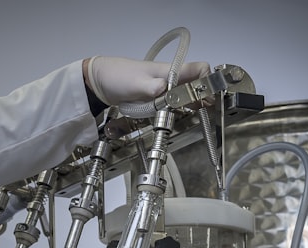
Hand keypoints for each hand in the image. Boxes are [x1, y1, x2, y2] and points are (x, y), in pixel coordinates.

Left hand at [84, 56, 210, 106]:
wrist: (99, 81)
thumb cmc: (118, 77)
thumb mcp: (136, 84)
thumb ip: (153, 87)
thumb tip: (167, 91)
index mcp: (170, 71)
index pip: (200, 70)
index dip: (208, 82)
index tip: (208, 98)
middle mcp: (170, 78)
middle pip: (195, 85)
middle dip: (201, 98)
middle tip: (202, 112)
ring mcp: (163, 88)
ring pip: (184, 95)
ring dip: (189, 105)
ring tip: (191, 116)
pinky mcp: (155, 97)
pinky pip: (171, 102)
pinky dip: (175, 109)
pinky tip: (174, 116)